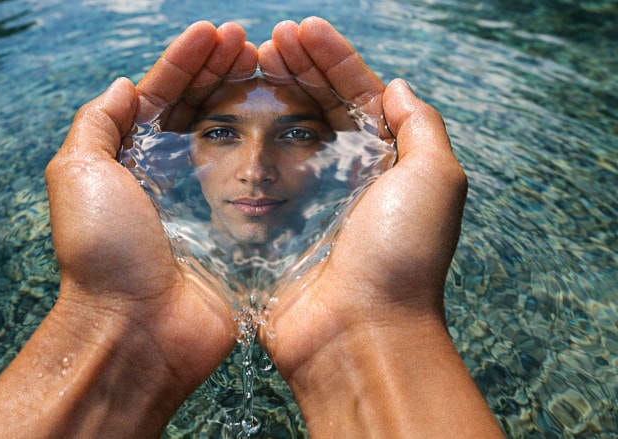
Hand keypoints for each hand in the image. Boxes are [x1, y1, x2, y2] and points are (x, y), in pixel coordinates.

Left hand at [0, 22, 256, 437]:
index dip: (185, 61)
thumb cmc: (103, 252)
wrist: (138, 329)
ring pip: (232, 140)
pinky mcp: (238, 231)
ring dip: (247, 99)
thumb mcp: (79, 174)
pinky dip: (271, 151)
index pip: (160, 97)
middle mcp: (168, 178)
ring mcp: (206, 204)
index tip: (215, 32)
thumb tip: (123, 86)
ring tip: (268, 65)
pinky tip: (289, 121)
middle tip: (249, 41)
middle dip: (220, 70)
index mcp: (130, 162)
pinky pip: (258, 184)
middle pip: (199, 110)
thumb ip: (96, 125)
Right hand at [258, 17, 502, 437]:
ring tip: (247, 63)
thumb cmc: (401, 257)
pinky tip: (228, 114)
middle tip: (266, 41)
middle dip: (296, 67)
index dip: (332, 58)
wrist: (357, 333)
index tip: (299, 29)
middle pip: (318, 107)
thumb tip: (398, 87)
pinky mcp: (274, 224)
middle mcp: (349, 177)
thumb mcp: (434, 180)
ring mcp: (307, 200)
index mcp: (387, 162)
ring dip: (269, 94)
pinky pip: (256, 174)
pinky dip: (244, 141)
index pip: (358, 94)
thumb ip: (421, 127)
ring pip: (284, 134)